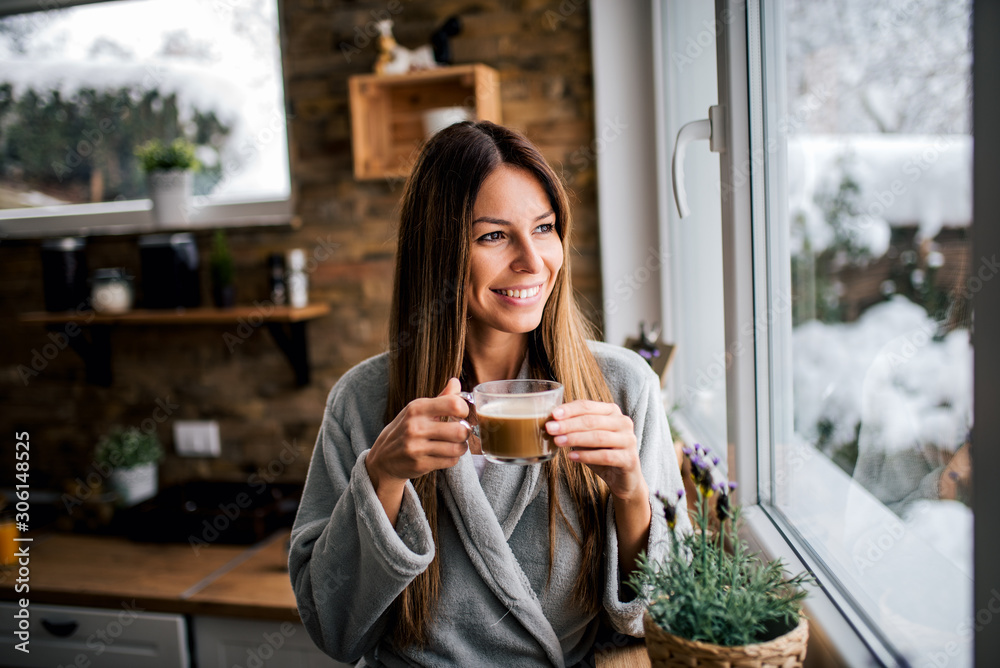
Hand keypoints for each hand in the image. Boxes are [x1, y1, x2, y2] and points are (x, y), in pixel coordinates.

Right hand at [365, 378, 470, 492]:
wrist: (383, 457)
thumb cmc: (405, 429)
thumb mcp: (418, 410)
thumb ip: (441, 397)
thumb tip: (456, 382)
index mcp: (417, 408)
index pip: (453, 404)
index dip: (464, 410)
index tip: (461, 414)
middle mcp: (416, 427)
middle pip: (459, 430)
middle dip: (465, 432)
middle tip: (461, 432)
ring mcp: (417, 447)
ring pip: (457, 448)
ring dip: (461, 447)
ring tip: (455, 444)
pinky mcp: (420, 464)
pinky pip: (450, 461)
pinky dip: (453, 458)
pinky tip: (446, 453)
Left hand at [545, 400, 647, 502]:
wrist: (622, 478)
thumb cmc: (602, 453)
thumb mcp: (587, 438)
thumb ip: (575, 428)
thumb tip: (551, 423)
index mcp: (612, 411)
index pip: (588, 406)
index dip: (569, 410)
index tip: (553, 415)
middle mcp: (623, 422)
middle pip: (592, 420)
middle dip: (568, 424)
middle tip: (550, 429)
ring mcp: (629, 440)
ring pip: (598, 437)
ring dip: (575, 439)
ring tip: (558, 441)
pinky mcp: (630, 459)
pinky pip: (605, 456)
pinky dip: (587, 456)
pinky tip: (572, 456)